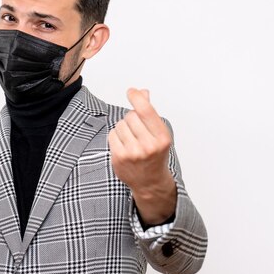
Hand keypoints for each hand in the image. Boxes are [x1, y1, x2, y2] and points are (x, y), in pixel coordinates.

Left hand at [108, 88, 176, 223]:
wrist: (150, 182)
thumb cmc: (155, 155)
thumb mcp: (158, 134)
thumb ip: (149, 113)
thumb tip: (142, 92)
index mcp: (162, 138)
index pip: (146, 111)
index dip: (137, 98)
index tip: (131, 91)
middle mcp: (149, 145)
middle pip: (131, 116)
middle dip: (132, 119)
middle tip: (138, 131)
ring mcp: (133, 153)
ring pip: (120, 124)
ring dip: (123, 128)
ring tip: (132, 140)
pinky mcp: (119, 157)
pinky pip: (112, 134)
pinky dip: (116, 137)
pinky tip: (124, 146)